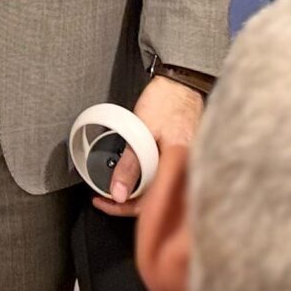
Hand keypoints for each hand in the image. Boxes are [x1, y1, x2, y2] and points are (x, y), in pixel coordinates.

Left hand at [91, 73, 205, 216]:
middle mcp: (186, 171)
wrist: (182, 82)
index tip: (104, 202)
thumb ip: (131, 165)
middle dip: (128, 202)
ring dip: (137, 192)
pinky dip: (147, 180)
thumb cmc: (166, 101)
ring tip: (116, 187)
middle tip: (105, 197)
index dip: (124, 208)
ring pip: (159, 191)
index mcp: (178, 168)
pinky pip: (164, 177)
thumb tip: (118, 193)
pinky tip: (134, 176)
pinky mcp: (183, 159)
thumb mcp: (142, 132)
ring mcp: (186, 165)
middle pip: (156, 201)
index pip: (152, 204)